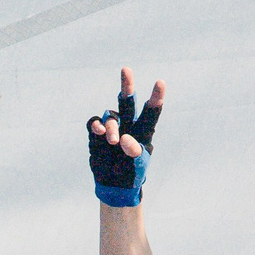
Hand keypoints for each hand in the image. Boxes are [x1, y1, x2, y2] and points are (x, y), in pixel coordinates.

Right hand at [88, 68, 162, 206]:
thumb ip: (134, 150)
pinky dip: (96, 125)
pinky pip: (94, 123)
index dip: (156, 96)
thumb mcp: (138, 164)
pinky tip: (99, 132)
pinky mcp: (97, 135)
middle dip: (126, 85)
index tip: (160, 82)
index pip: (151, 111)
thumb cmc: (133, 173)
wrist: (115, 185)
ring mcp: (112, 128)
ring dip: (111, 126)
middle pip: (128, 102)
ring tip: (112, 140)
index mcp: (144, 130)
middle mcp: (128, 125)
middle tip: (126, 69)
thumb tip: (122, 138)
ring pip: (111, 117)